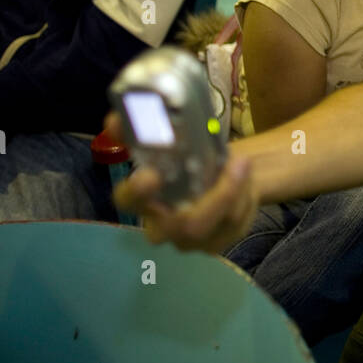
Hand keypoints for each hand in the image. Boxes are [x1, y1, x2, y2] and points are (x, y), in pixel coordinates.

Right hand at [106, 112, 257, 253]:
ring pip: (217, 223)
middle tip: (234, 164)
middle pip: (180, 227)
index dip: (136, 192)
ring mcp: (189, 240)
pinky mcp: (215, 243)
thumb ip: (145, 125)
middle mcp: (161, 225)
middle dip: (212, 199)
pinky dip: (244, 196)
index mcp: (141, 198)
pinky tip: (245, 178)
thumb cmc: (184, 156)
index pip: (128, 201)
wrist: (214, 174)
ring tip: (243, 162)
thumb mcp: (171, 136)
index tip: (150, 175)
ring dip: (235, 189)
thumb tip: (117, 119)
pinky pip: (234, 224)